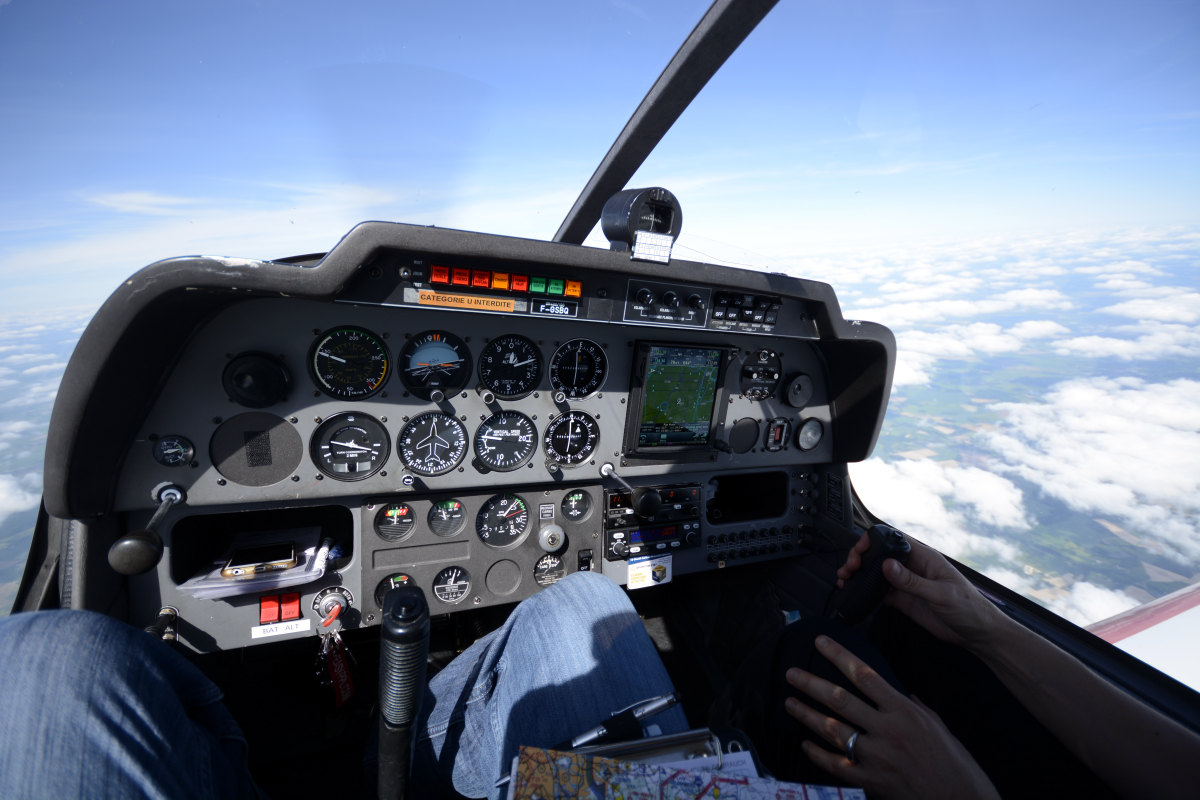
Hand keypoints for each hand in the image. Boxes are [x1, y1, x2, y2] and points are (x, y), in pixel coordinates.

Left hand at [784, 635, 998, 799]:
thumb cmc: (954, 764)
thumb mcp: (937, 726)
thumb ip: (915, 707)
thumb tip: (902, 693)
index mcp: (905, 711)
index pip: (865, 675)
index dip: (839, 656)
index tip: (820, 642)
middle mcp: (888, 730)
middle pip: (841, 700)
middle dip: (812, 684)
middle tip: (791, 673)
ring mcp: (877, 757)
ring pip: (833, 730)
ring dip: (807, 715)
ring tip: (790, 702)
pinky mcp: (871, 782)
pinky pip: (836, 765)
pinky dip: (817, 753)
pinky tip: (805, 744)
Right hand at [838, 531, 1007, 652]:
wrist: (978, 634)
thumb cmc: (970, 608)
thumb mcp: (941, 594)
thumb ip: (913, 581)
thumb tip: (888, 565)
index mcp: (924, 557)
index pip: (893, 539)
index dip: (873, 541)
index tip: (860, 552)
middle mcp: (912, 567)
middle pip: (879, 554)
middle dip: (860, 557)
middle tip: (849, 569)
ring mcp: (906, 583)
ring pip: (876, 573)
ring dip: (859, 574)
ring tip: (844, 579)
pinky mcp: (904, 599)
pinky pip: (879, 592)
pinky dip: (864, 591)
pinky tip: (855, 593)